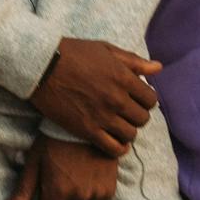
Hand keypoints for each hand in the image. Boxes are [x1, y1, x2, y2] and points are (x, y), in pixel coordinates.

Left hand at [0, 135, 120, 199]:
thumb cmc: (54, 141)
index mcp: (58, 191)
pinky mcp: (109, 190)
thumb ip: (22, 193)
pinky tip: (78, 185)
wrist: (87, 124)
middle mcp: (80, 197)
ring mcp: (97, 194)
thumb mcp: (34, 163)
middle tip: (45, 190)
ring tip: (63, 187)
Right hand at [29, 37, 159, 155]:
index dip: (147, 100)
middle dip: (138, 116)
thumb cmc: (74, 54)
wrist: (42, 66)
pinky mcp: (86, 130)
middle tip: (128, 113)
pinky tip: (117, 143)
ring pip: (130, 134)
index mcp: (124, 78)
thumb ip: (134, 62)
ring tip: (121, 126)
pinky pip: (113, 148)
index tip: (138, 99)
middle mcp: (117, 99)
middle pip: (142, 118)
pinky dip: (119, 148)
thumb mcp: (107, 50)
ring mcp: (103, 116)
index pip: (151, 99)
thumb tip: (158, 67)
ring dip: (128, 131)